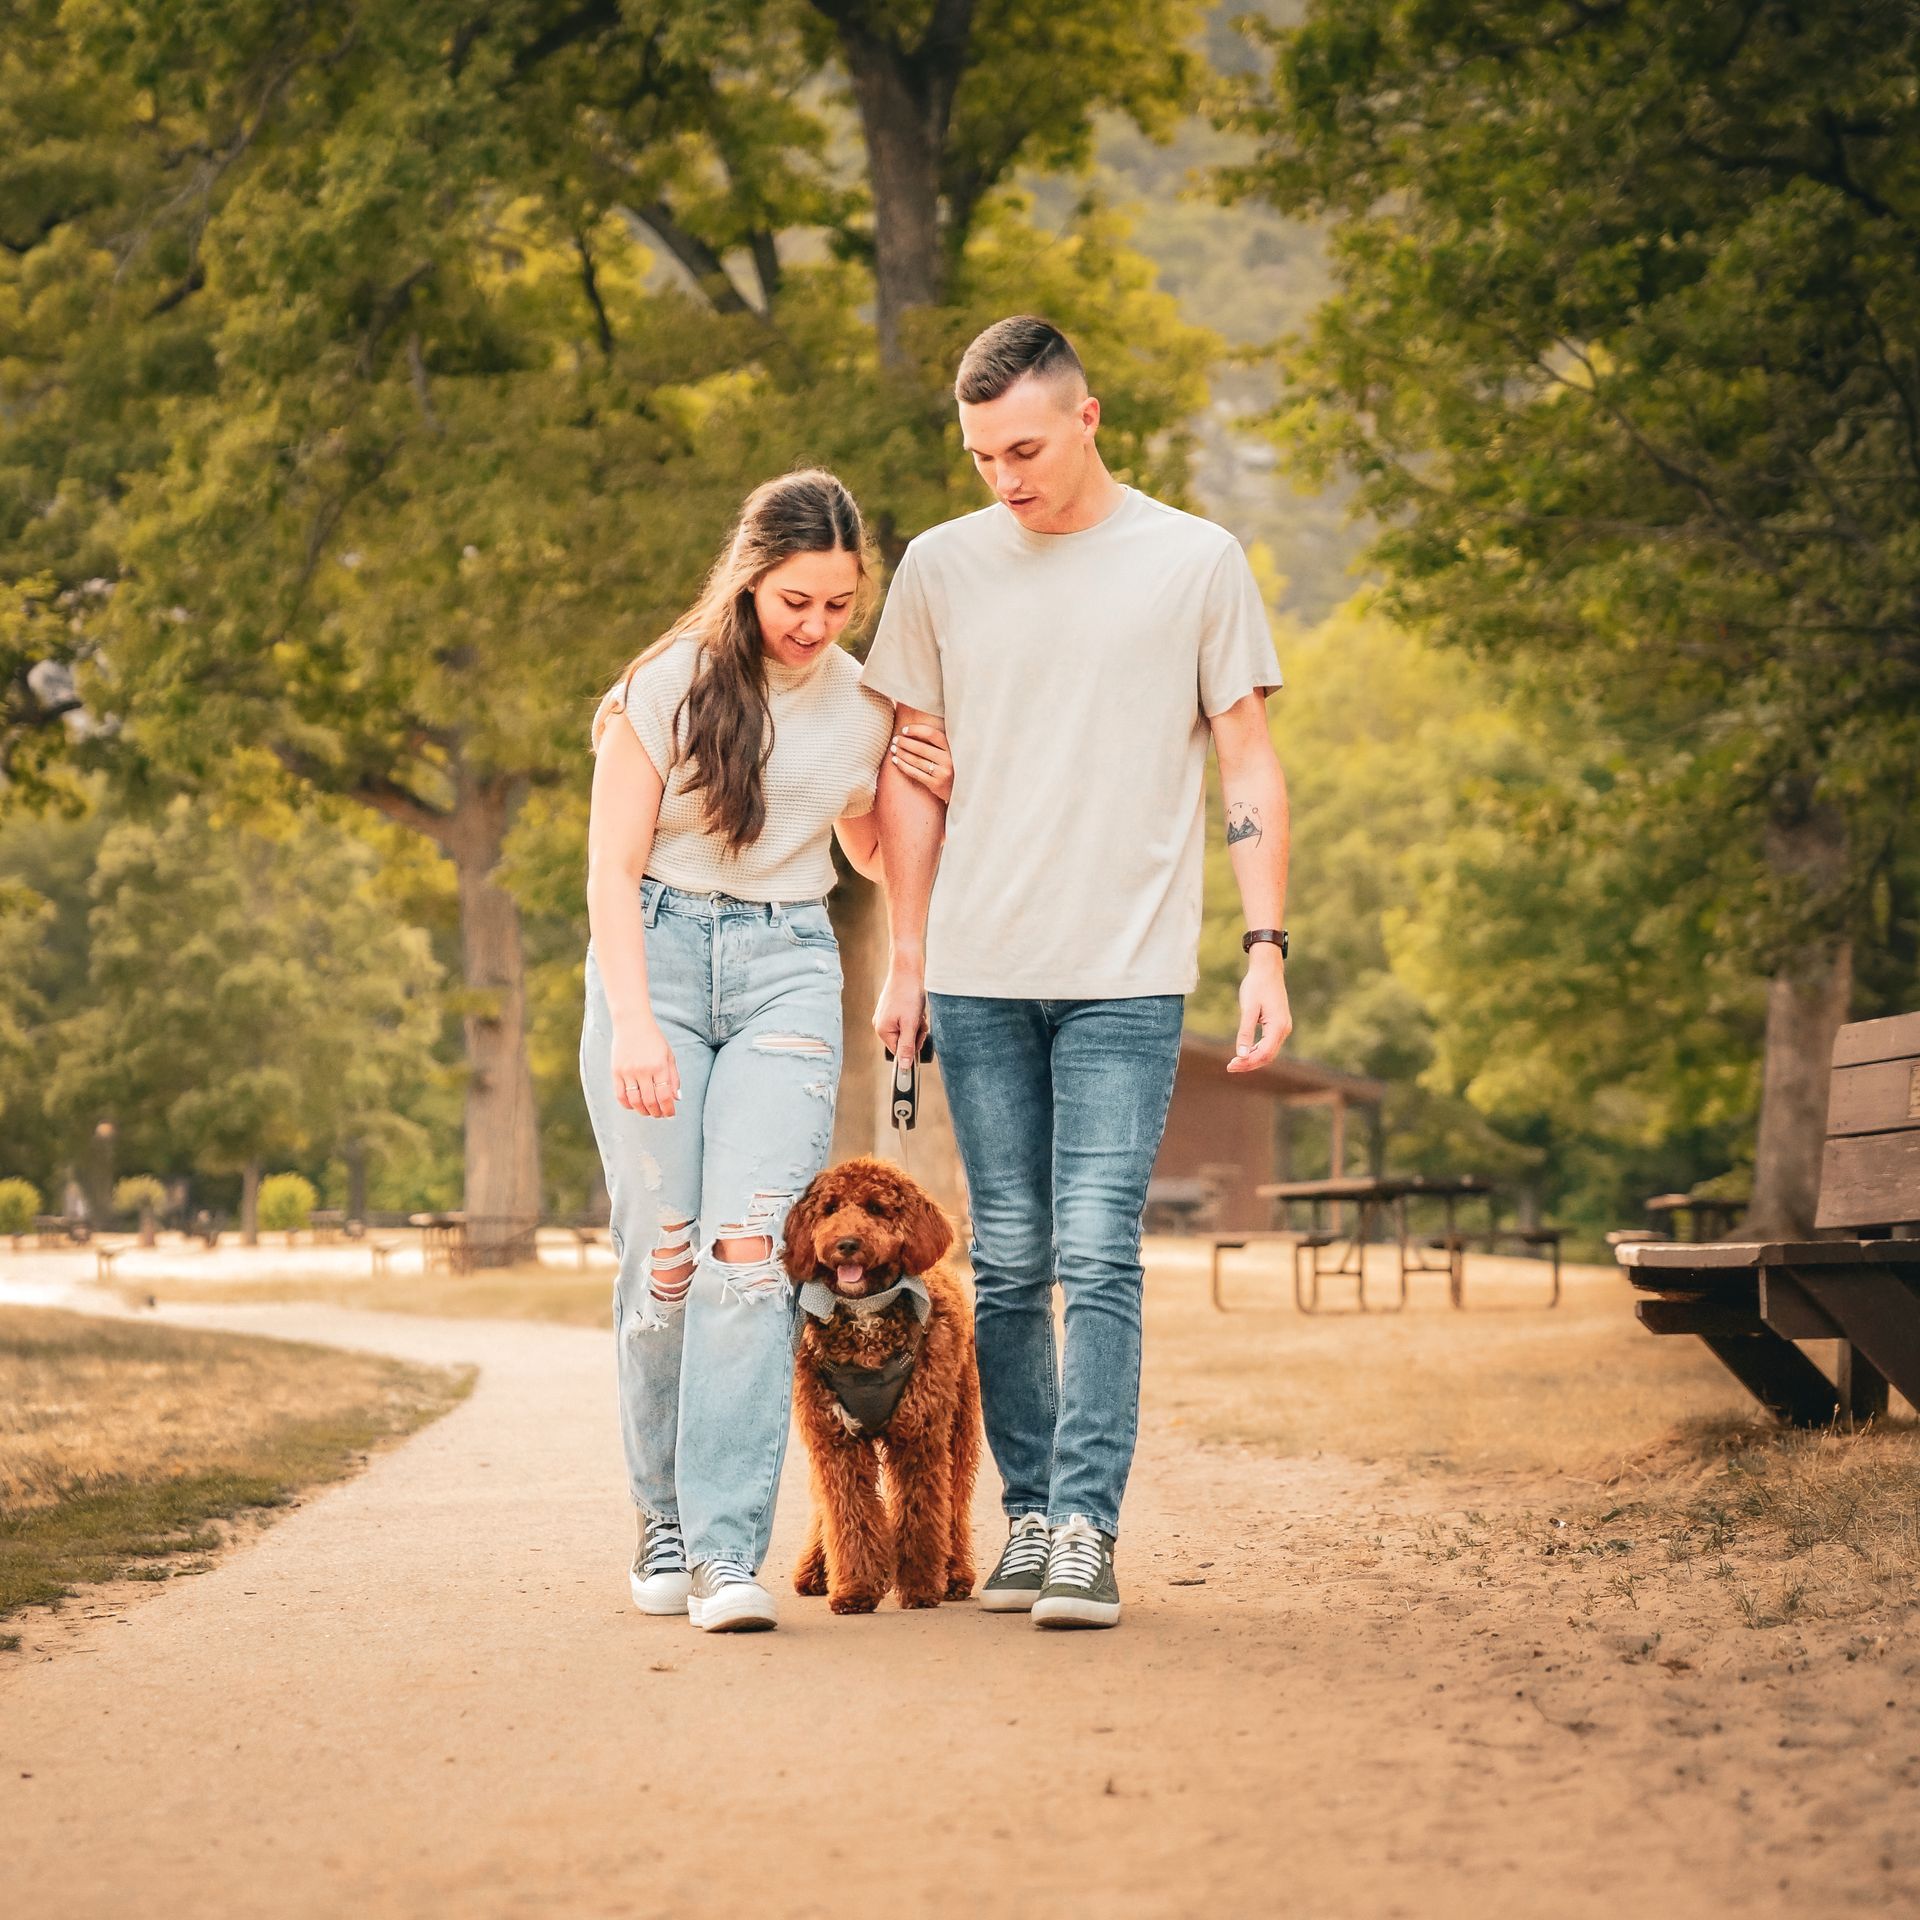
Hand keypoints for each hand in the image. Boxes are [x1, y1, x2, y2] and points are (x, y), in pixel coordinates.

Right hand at [611, 1016, 679, 1116]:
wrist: (632, 1023)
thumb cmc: (654, 1039)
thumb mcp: (669, 1055)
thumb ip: (674, 1077)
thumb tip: (676, 1099)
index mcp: (660, 1066)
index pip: (665, 1096)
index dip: (668, 1109)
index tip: (670, 1114)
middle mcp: (644, 1070)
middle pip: (650, 1101)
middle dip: (657, 1113)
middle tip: (660, 1115)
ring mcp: (628, 1071)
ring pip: (635, 1101)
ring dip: (643, 1111)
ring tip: (648, 1112)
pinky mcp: (616, 1071)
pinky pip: (620, 1095)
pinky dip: (627, 1105)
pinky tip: (633, 1106)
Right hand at [873, 960, 927, 1060]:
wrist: (906, 970)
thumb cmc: (907, 995)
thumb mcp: (910, 1024)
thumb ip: (907, 1046)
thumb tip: (904, 1066)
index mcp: (882, 1030)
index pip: (899, 1051)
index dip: (912, 1045)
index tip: (919, 1033)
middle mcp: (880, 1024)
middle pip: (903, 1040)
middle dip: (915, 1032)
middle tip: (919, 1020)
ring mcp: (885, 1016)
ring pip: (906, 1029)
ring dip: (916, 1023)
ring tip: (918, 1011)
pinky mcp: (892, 1008)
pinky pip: (905, 1019)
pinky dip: (913, 1015)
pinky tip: (916, 1006)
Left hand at [889, 722, 952, 805]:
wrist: (963, 791)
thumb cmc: (953, 768)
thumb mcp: (952, 753)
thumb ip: (940, 743)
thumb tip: (915, 728)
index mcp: (953, 748)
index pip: (932, 734)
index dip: (916, 730)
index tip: (904, 730)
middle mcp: (949, 760)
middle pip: (921, 748)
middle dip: (905, 742)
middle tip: (895, 739)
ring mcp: (943, 773)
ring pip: (916, 761)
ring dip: (902, 753)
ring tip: (893, 749)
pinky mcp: (936, 785)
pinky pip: (915, 773)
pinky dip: (903, 766)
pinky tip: (895, 761)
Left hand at [1227, 951, 1290, 1072]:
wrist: (1267, 970)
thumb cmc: (1256, 986)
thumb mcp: (1248, 1008)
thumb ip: (1245, 1032)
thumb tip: (1240, 1054)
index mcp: (1278, 1026)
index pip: (1264, 1053)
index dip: (1247, 1062)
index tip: (1231, 1065)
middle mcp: (1284, 1029)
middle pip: (1267, 1056)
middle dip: (1249, 1064)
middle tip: (1230, 1067)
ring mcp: (1283, 1027)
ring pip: (1269, 1052)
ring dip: (1253, 1059)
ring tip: (1235, 1062)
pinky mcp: (1279, 1025)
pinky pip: (1269, 1044)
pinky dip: (1257, 1050)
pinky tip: (1244, 1052)